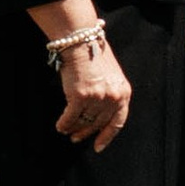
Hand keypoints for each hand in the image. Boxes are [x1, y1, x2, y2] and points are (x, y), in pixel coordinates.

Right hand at [51, 32, 133, 148]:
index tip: (98, 146)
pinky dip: (63, 123)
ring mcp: (97, 98)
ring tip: (67, 130)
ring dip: (73, 128)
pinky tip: (60, 126)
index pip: (118, 121)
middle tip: (76, 138)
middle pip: (98, 123)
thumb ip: (108, 92)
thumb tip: (95, 112)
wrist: (81, 39)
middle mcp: (113, 97)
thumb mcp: (111, 74)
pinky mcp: (80, 97)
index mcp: (124, 92)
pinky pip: (70, 117)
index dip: (107, 135)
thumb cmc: (93, 52)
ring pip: (83, 121)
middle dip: (86, 132)